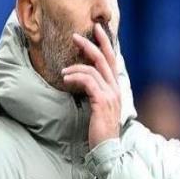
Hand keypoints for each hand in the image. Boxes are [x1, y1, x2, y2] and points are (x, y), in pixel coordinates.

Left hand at [62, 24, 120, 148]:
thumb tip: (84, 81)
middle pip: (104, 58)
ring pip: (94, 69)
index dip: (104, 43)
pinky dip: (76, 77)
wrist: (108, 148)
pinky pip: (88, 81)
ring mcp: (110, 94)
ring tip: (63, 71)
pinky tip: (66, 79)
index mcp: (116, 88)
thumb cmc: (101, 130)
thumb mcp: (100, 108)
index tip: (96, 30)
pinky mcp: (101, 101)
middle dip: (90, 44)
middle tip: (75, 35)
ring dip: (75, 66)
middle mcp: (115, 88)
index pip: (112, 60)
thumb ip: (96, 93)